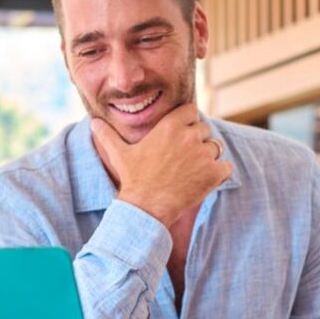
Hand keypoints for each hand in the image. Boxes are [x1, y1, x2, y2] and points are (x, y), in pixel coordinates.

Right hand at [91, 103, 231, 227]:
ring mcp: (203, 154)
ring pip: (216, 147)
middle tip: (186, 157)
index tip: (183, 133)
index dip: (189, 121)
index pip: (192, 110)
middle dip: (198, 140)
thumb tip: (93, 122)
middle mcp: (189, 136)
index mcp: (169, 126)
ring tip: (194, 170)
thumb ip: (108, 136)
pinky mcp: (214, 173)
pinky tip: (206, 180)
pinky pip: (227, 166)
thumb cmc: (133, 180)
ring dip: (209, 156)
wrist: (146, 208)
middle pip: (205, 129)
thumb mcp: (119, 154)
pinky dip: (220, 173)